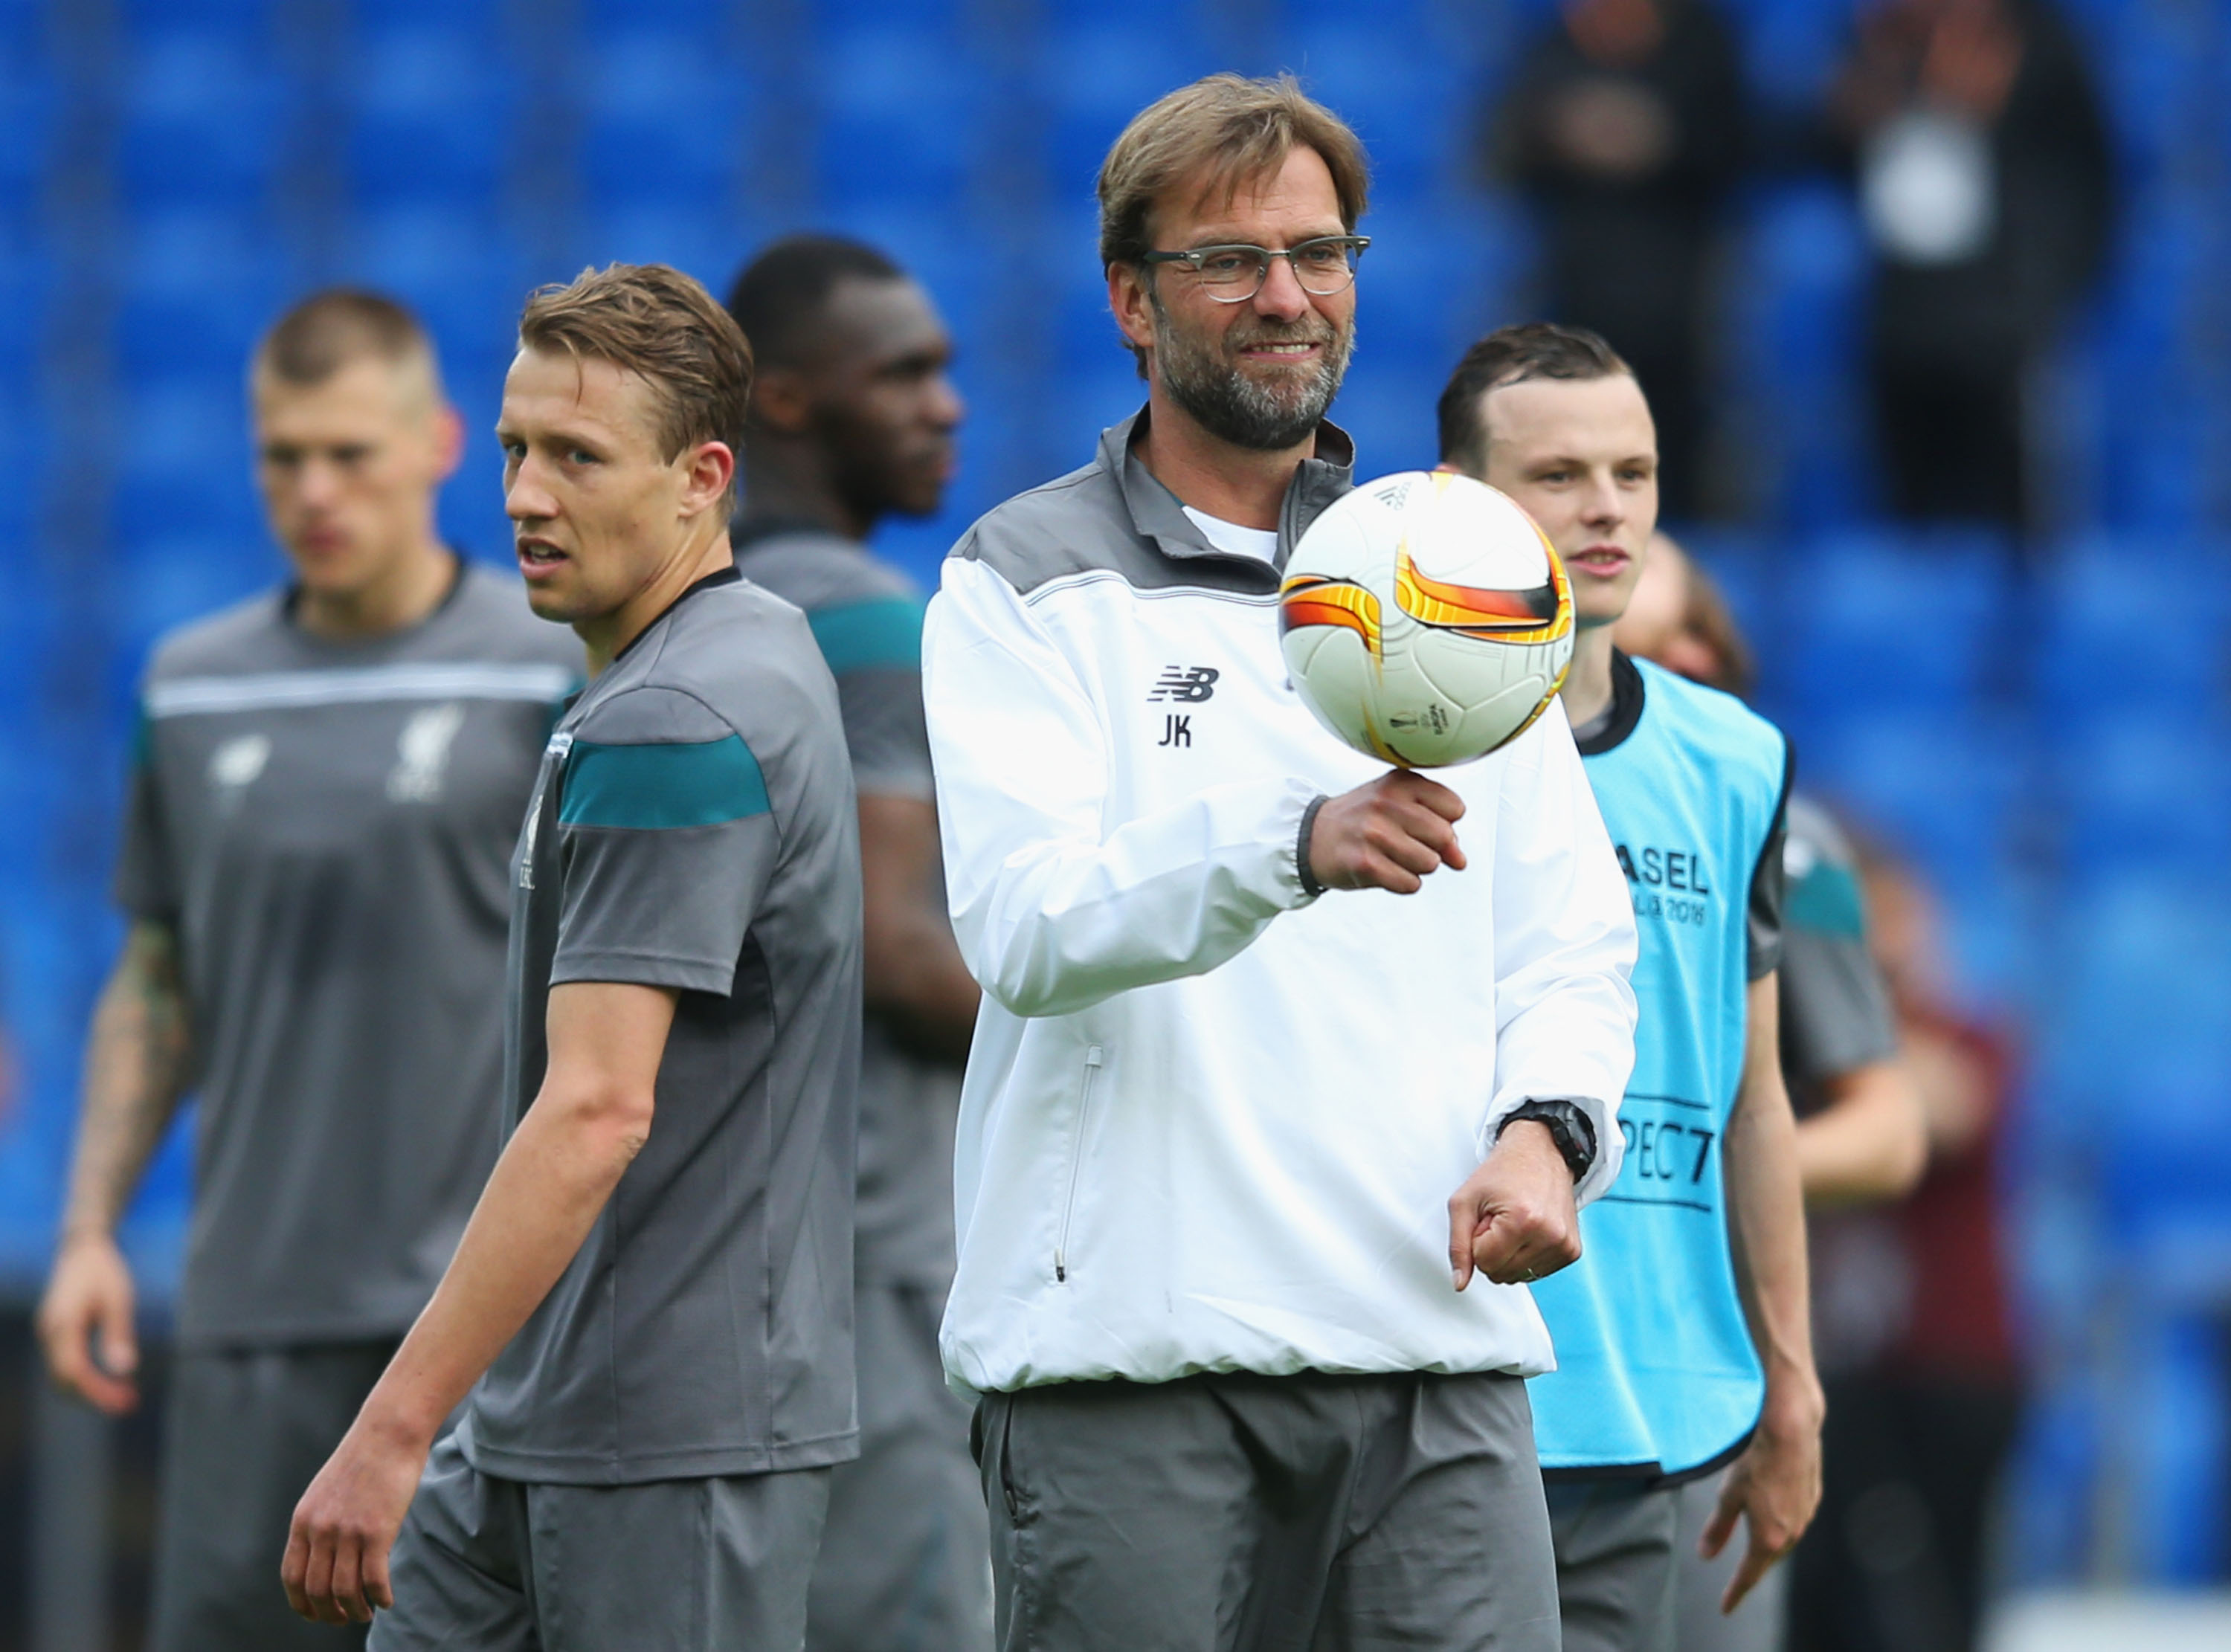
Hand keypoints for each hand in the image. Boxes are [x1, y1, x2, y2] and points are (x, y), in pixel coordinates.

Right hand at [37, 1232, 139, 1413]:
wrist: (82, 1247)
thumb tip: (125, 1369)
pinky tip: (106, 1378)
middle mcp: (49, 1333)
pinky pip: (65, 1362)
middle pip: (65, 1379)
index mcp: (63, 1325)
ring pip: (62, 1373)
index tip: (124, 1402)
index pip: (74, 1372)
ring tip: (122, 1395)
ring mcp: (49, 1333)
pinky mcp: (55, 1332)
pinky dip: (84, 1375)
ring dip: (89, 1388)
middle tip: (128, 1403)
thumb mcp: (119, 1300)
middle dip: (94, 1395)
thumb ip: (118, 1334)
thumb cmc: (104, 1270)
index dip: (97, 1391)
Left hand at [281, 1412, 431, 1623]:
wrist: (389, 1431)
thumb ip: (320, 1522)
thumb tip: (326, 1556)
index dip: (302, 1604)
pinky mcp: (378, 1530)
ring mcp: (348, 1531)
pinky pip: (374, 1579)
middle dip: (330, 1613)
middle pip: (317, 1590)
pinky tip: (387, 1600)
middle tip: (345, 1618)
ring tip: (367, 1613)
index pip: (292, 1577)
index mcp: (303, 1520)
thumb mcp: (326, 1491)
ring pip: (345, 1590)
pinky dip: (379, 1597)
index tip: (317, 1614)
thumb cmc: (364, 1458)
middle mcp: (321, 1530)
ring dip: (356, 1610)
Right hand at [1310, 771, 1466, 894]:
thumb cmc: (1362, 820)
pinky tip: (1384, 869)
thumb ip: (1437, 825)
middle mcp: (1387, 803)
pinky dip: (1402, 883)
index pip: (1455, 808)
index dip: (1445, 822)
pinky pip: (1410, 883)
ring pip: (1430, 862)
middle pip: (1444, 837)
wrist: (1312, 837)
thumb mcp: (1398, 806)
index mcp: (1400, 782)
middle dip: (1433, 848)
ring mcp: (1374, 832)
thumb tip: (1460, 860)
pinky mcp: (1365, 862)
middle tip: (1406, 843)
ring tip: (1392, 856)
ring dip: (1416, 867)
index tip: (1422, 824)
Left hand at [1447, 1120, 1580, 1290]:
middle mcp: (1550, 1235)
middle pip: (1501, 1274)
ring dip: (1510, 1254)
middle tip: (1499, 1219)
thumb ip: (1457, 1245)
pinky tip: (1529, 1230)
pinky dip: (1527, 1256)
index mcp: (1522, 1221)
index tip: (1487, 1218)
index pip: (1484, 1263)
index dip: (1477, 1241)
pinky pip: (1536, 1273)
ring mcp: (1565, 1245)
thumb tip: (1460, 1283)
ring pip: (1519, 1277)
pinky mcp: (1572, 1251)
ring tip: (1515, 1223)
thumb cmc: (1503, 1172)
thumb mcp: (1465, 1201)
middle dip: (1493, 1250)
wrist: (1541, 1152)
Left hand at [1700, 1383, 1824, 1611]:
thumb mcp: (1729, 1495)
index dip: (1735, 1592)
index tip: (1726, 1607)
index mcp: (1769, 1538)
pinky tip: (1773, 1518)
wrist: (1791, 1433)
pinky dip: (1780, 1528)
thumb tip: (1706, 1554)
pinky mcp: (1813, 1500)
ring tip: (1754, 1552)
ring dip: (1767, 1548)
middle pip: (1768, 1560)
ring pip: (1784, 1542)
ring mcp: (1806, 1517)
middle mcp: (1792, 1534)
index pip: (1749, 1575)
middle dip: (1753, 1571)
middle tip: (1738, 1582)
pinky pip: (1794, 1523)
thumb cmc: (1756, 1462)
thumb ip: (1718, 1528)